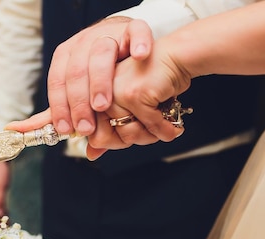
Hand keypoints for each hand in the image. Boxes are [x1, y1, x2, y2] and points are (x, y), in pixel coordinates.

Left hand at [47, 17, 152, 136]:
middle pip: (76, 71)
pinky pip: (136, 32)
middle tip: (86, 127)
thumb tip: (82, 149)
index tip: (67, 129)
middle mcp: (84, 43)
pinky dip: (138, 43)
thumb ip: (81, 115)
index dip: (59, 107)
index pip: (57, 82)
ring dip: (100, 81)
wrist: (135, 45)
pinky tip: (139, 57)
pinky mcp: (133, 28)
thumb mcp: (88, 93)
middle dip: (78, 102)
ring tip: (102, 105)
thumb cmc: (110, 75)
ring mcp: (109, 34)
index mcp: (67, 57)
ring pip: (101, 53)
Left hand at [87, 25, 192, 155]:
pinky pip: (149, 126)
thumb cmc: (151, 82)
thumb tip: (91, 154)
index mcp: (90, 97)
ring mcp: (114, 94)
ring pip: (128, 134)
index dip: (116, 141)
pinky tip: (173, 125)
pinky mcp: (134, 94)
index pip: (93, 136)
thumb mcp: (126, 109)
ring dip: (151, 136)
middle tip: (150, 131)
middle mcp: (97, 94)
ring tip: (162, 126)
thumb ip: (108, 132)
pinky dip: (165, 130)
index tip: (134, 131)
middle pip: (108, 140)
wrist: (174, 57)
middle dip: (134, 141)